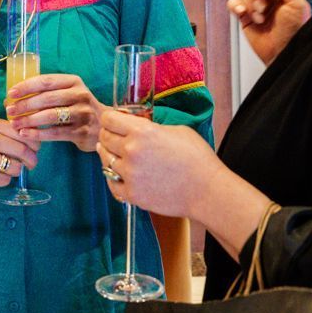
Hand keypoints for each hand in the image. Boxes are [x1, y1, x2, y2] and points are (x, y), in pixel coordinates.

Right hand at [0, 118, 37, 188]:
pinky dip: (4, 180)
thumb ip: (5, 130)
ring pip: (16, 167)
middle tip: (30, 164)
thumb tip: (33, 139)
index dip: (34, 143)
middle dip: (31, 160)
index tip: (34, 149)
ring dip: (17, 171)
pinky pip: (4, 180)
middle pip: (23, 150)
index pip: (24, 133)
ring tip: (9, 169)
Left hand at [7, 73, 103, 150]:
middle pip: (47, 98)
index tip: (10, 93)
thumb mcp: (68, 93)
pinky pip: (55, 133)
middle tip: (10, 111)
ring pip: (51, 116)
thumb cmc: (77, 108)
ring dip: (29, 120)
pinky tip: (25, 134)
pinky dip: (38, 134)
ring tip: (15, 124)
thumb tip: (12, 98)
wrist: (104, 127)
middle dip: (25, 105)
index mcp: (73, 82)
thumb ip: (46, 93)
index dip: (26, 86)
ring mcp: (83, 114)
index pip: (46, 81)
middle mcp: (80, 95)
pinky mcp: (82, 132)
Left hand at [97, 107, 221, 218]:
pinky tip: (118, 174)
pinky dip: (113, 178)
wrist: (207, 190)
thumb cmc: (198, 158)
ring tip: (115, 154)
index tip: (111, 121)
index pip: (109, 119)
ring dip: (109, 155)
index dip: (109, 118)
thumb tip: (139, 128)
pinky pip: (111, 183)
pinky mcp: (132, 194)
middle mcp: (131, 151)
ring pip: (106, 160)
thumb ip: (153, 128)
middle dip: (107, 135)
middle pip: (104, 138)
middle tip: (112, 136)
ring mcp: (130, 174)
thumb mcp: (177, 130)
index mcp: (142, 131)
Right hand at [228, 0, 311, 65]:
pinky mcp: (245, 15)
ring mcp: (256, 5)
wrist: (282, 54)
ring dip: (250, 4)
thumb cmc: (294, 32)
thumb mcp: (296, 6)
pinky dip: (235, 5)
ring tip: (259, 19)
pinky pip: (233, 2)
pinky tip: (242, 12)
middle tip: (263, 7)